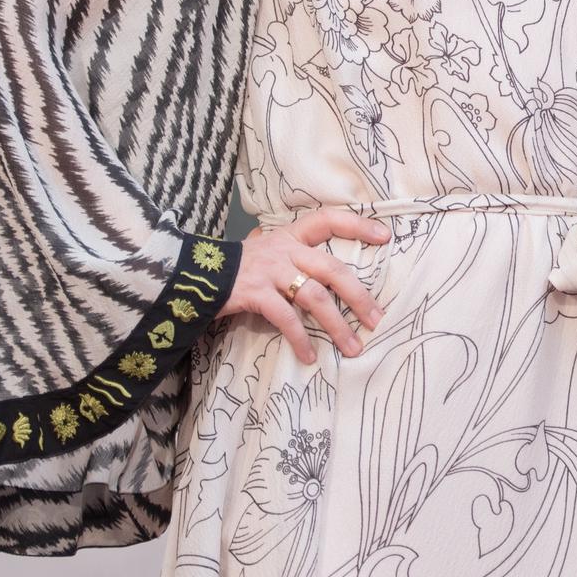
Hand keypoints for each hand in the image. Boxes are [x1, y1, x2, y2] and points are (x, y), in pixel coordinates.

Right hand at [217, 208, 389, 360]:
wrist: (192, 274)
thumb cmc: (236, 267)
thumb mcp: (266, 252)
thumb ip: (292, 258)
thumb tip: (326, 280)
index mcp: (290, 235)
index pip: (328, 220)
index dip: (357, 225)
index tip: (385, 237)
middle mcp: (284, 249)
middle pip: (332, 268)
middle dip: (358, 295)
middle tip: (376, 319)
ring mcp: (270, 270)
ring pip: (314, 297)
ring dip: (337, 325)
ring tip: (352, 347)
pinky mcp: (255, 292)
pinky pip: (286, 318)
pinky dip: (301, 339)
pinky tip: (309, 356)